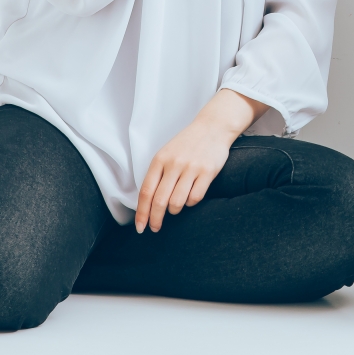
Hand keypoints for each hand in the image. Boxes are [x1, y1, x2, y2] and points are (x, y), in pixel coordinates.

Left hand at [134, 89, 262, 232]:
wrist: (212, 127)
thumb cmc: (187, 144)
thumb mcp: (166, 154)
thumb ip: (157, 175)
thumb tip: (147, 204)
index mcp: (159, 160)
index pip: (146, 192)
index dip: (142, 213)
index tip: (140, 227)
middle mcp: (174, 164)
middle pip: (159, 201)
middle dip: (155, 219)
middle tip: (155, 228)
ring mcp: (191, 168)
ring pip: (177, 202)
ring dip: (174, 210)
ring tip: (175, 208)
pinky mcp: (207, 171)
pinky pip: (195, 197)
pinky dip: (191, 203)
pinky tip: (190, 197)